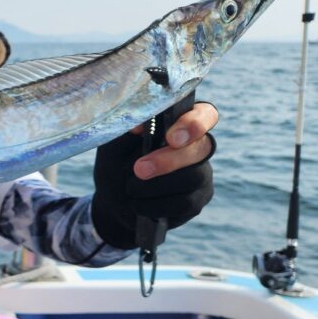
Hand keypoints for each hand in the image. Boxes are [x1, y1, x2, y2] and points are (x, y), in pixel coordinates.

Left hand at [91, 102, 217, 248]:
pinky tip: (138, 203)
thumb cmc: (117, 164)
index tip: (171, 138)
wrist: (113, 201)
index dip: (194, 124)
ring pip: (193, 178)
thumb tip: (138, 126)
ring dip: (155, 185)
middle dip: (167, 161)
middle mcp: (197, 147)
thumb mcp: (115, 146)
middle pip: (200, 150)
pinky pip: (184, 203)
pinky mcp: (196, 200)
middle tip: (140, 169)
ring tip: (131, 188)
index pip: (205, 114)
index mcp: (180, 124)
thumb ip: (127, 131)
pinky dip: (155, 204)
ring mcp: (201, 175)